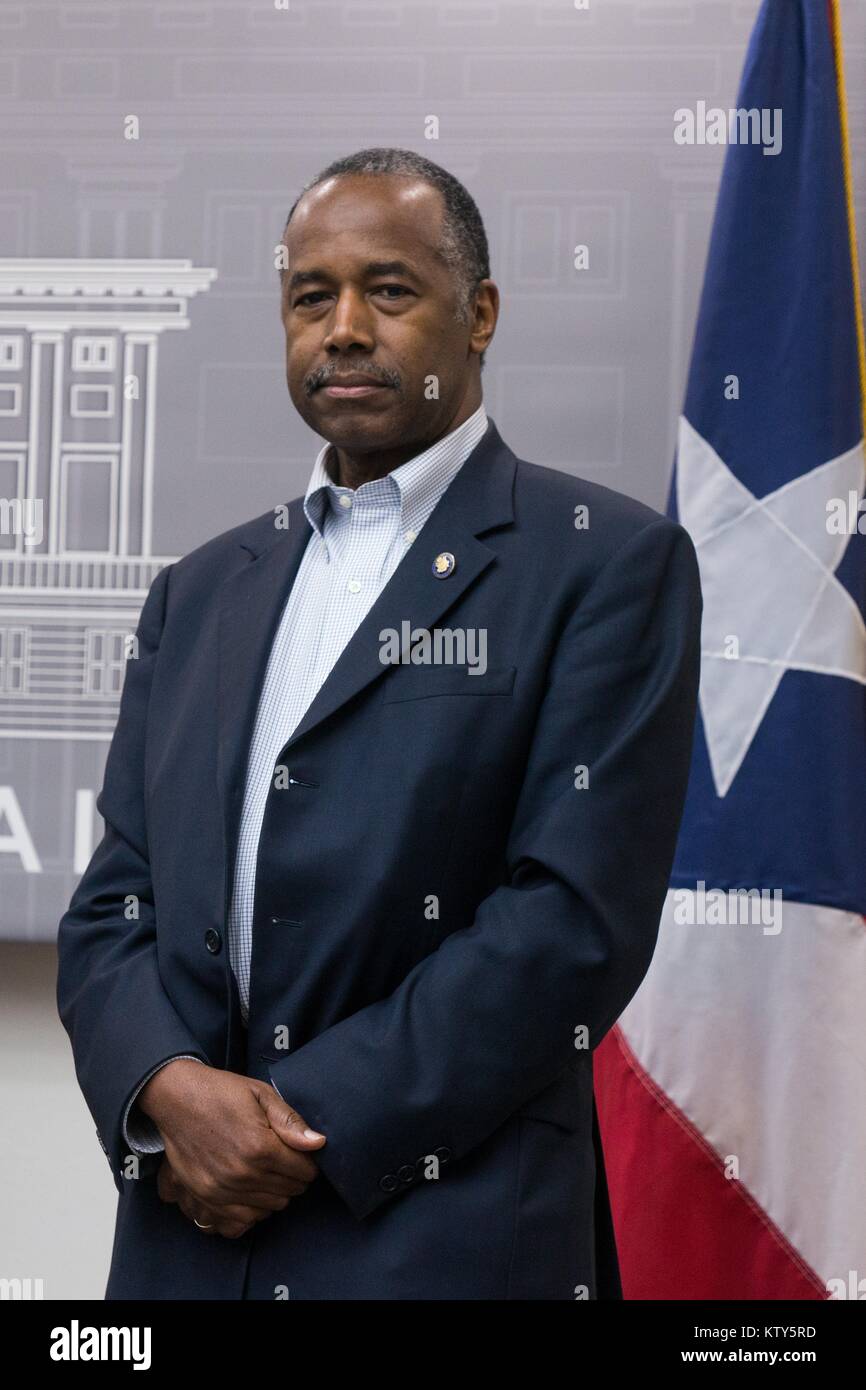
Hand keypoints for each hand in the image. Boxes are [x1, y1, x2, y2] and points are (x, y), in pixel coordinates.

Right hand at [140, 1060, 325, 1228]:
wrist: (176, 1099)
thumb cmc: (221, 1092)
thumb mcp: (261, 1094)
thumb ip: (290, 1122)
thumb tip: (318, 1144)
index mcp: (260, 1146)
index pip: (304, 1171)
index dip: (308, 1163)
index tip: (302, 1155)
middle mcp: (243, 1173)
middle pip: (289, 1191)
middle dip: (294, 1177)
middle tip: (286, 1161)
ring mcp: (223, 1189)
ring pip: (270, 1207)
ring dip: (276, 1192)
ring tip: (268, 1172)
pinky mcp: (207, 1197)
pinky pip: (243, 1219)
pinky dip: (254, 1208)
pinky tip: (252, 1189)